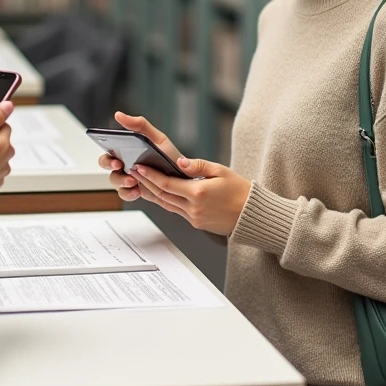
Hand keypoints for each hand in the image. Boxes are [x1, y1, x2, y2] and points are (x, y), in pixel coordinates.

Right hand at [97, 112, 181, 201]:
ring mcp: (129, 179)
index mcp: (127, 150)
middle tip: (120, 166)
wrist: (184, 176)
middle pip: (107, 166)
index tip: (116, 159)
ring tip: (133, 181)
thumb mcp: (157, 138)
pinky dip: (128, 193)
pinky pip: (125, 194)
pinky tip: (137, 191)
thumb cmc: (169, 156)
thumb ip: (139, 125)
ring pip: (115, 181)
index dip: (107, 156)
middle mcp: (124, 164)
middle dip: (110, 167)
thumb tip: (118, 115)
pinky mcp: (136, 191)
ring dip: (121, 181)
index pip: (109, 151)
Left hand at [131, 158, 251, 236]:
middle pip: (162, 195)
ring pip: (167, 205)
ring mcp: (194, 217)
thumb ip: (198, 166)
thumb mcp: (221, 171)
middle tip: (134, 173)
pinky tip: (161, 194)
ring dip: (153, 194)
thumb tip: (180, 162)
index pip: (167, 184)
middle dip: (147, 183)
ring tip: (142, 182)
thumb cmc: (240, 191)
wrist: (251, 215)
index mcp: (198, 193)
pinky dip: (166, 201)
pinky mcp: (196, 223)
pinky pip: (176, 211)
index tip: (139, 167)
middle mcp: (193, 208)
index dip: (150, 176)